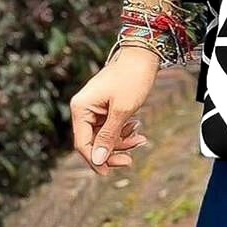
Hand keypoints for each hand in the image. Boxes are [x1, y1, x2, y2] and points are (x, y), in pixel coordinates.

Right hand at [69, 45, 158, 175]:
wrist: (145, 53)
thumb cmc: (133, 77)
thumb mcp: (123, 110)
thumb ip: (109, 136)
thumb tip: (98, 160)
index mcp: (81, 108)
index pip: (82, 143)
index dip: (95, 160)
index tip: (108, 173)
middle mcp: (84, 107)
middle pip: (93, 141)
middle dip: (113, 150)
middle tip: (130, 160)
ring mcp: (95, 106)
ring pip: (104, 134)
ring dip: (121, 140)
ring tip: (140, 138)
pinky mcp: (106, 104)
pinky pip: (111, 125)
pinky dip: (123, 129)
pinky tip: (137, 127)